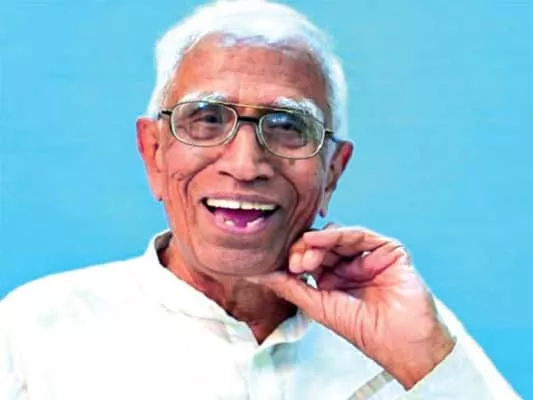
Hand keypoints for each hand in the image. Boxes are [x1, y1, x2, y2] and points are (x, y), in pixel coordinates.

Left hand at [248, 225, 454, 388]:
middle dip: (303, 250)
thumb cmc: (364, 330)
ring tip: (305, 257)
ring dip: (316, 242)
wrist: (400, 341)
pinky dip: (336, 234)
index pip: (309, 257)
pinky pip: (358, 234)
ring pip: (337, 236)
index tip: (284, 268)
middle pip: (321, 244)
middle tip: (295, 264)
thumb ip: (289, 287)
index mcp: (333, 278)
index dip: (295, 258)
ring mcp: (368, 256)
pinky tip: (318, 238)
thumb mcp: (318, 306)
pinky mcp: (386, 249)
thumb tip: (258, 274)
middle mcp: (349, 265)